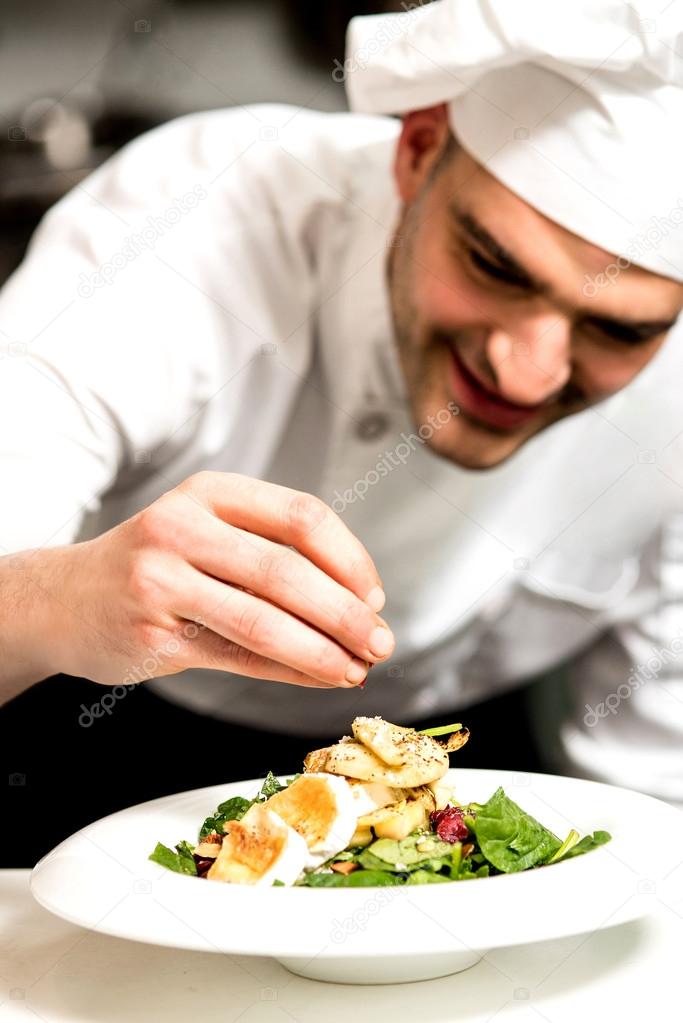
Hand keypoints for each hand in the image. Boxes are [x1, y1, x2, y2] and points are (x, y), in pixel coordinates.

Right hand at [37, 472, 394, 689]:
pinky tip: (319, 676)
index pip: (301, 517)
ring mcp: (161, 582)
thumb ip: (272, 552)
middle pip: (287, 572)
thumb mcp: (206, 531)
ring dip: (323, 651)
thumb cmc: (153, 563)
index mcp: (209, 494)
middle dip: (346, 614)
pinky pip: (238, 657)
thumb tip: (359, 603)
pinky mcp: (152, 636)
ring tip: (357, 667)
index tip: (376, 595)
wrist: (64, 598)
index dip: (350, 559)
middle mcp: (181, 529)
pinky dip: (290, 671)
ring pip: (263, 621)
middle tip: (381, 642)